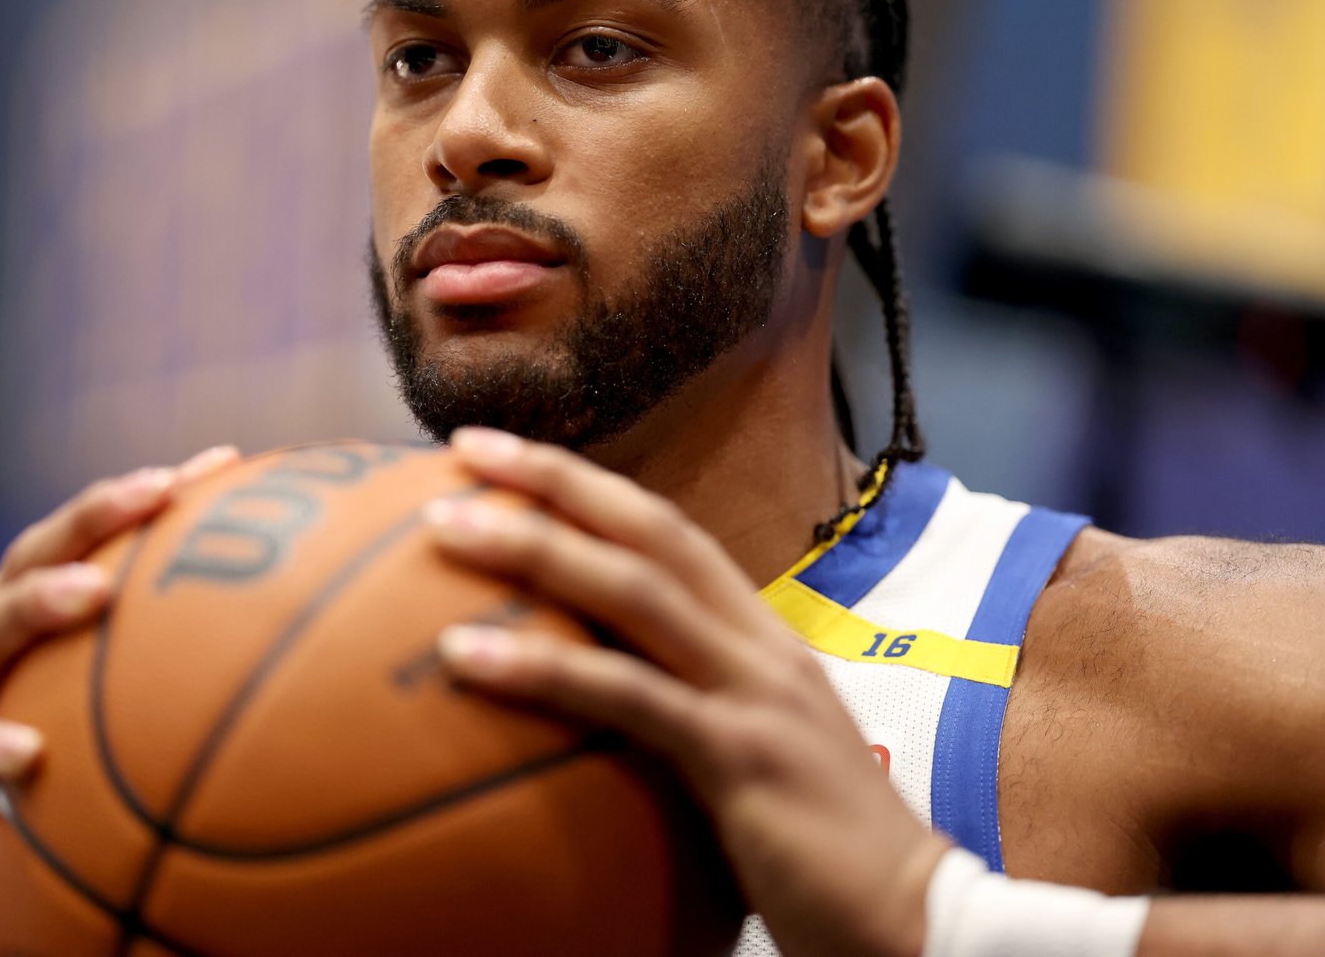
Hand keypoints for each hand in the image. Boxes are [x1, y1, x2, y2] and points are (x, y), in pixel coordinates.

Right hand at [0, 447, 238, 956]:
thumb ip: (182, 745)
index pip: (93, 557)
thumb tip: (302, 734)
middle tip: (160, 486)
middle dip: (93, 515)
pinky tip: (24, 752)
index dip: (148, 507)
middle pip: (30, 565)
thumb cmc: (23, 849)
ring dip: (32, 605)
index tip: (225, 462)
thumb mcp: (111, 785)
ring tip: (93, 590)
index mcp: (39, 661)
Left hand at [429, 429, 949, 956]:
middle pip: (650, 532)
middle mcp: (760, 646)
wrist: (920, 921)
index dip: (591, 488)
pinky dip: (542, 666)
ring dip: (533, 547)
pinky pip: (626, 696)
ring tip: (445, 528)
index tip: (511, 458)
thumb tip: (589, 715)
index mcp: (762, 639)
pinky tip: (462, 656)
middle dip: (555, 480)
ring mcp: (755, 694)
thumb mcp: (753, 761)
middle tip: (463, 454)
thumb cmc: (824, 851)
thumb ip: (683, 720)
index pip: (671, 534)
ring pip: (634, 592)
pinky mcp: (741, 756)